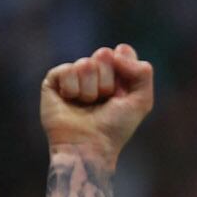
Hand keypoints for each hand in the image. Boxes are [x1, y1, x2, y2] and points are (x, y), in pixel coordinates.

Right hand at [41, 43, 153, 164]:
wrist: (89, 146)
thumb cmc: (115, 127)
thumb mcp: (141, 101)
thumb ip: (142, 72)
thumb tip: (118, 50)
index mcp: (116, 76)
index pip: (122, 52)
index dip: (124, 69)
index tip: (122, 91)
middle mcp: (95, 73)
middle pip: (104, 54)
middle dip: (107, 81)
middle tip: (104, 100)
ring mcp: (74, 76)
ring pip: (85, 64)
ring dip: (90, 90)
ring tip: (87, 105)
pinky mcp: (53, 81)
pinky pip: (66, 70)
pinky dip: (72, 89)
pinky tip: (70, 102)